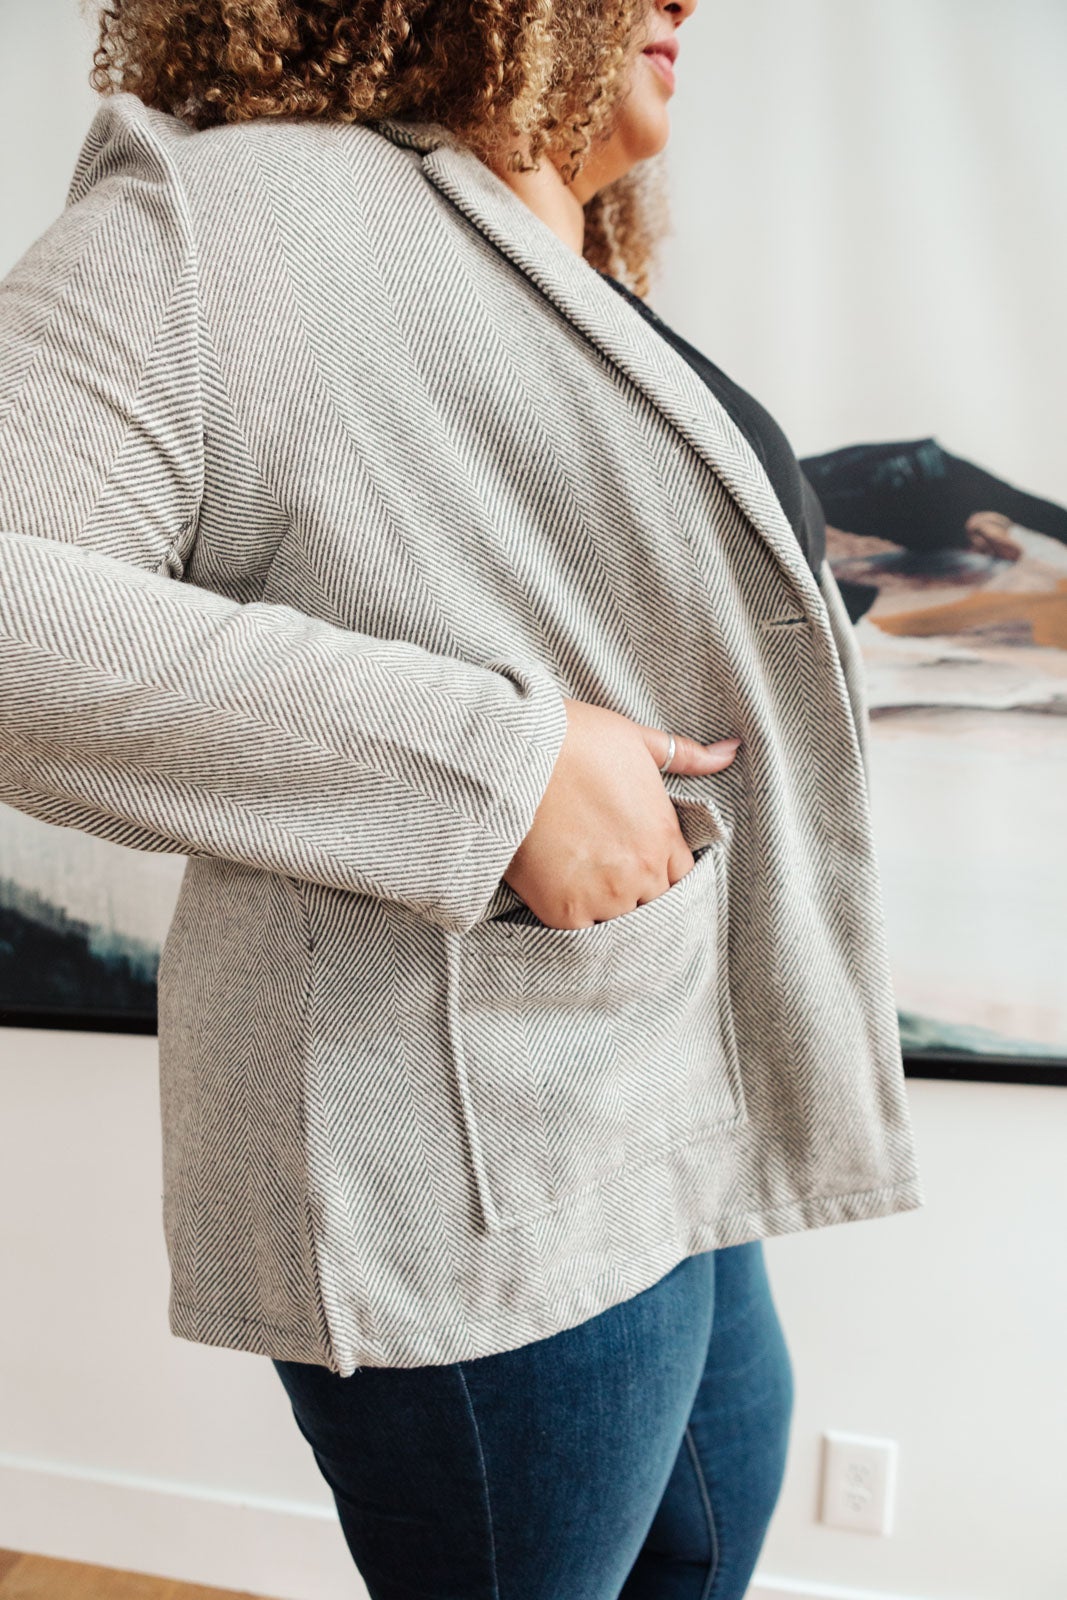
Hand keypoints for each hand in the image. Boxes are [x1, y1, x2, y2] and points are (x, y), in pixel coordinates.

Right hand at [503, 697, 741, 928]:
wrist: (515, 754)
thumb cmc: (573, 738)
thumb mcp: (635, 739)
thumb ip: (683, 755)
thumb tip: (730, 750)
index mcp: (663, 836)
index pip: (680, 878)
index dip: (658, 874)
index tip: (633, 864)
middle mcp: (642, 872)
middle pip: (652, 905)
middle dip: (633, 895)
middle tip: (601, 877)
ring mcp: (606, 895)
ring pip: (617, 923)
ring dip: (602, 911)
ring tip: (577, 889)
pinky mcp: (566, 912)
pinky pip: (581, 936)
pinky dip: (572, 924)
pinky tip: (559, 902)